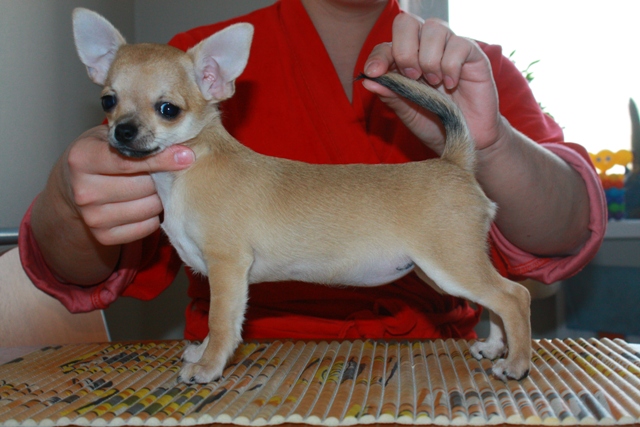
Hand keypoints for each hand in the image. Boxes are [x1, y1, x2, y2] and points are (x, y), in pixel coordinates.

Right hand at [60, 125, 194, 245]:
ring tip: (154, 187)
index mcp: (82, 158)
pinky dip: (155, 216)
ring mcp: (92, 216)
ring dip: (160, 197)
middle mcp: (83, 190)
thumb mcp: (110, 138)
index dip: (161, 159)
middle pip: (143, 186)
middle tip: (164, 172)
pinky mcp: (103, 236)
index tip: (187, 156)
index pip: (128, 161)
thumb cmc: (100, 154)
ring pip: (149, 208)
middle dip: (162, 178)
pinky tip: (147, 203)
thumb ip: (139, 141)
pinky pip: (147, 227)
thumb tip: (183, 151)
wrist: (72, 186)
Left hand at [362, 15, 506, 154]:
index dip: (379, 56)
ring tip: (434, 83)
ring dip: (428, 58)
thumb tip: (367, 81)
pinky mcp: (473, 54)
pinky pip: (458, 44)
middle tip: (412, 77)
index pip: (386, 45)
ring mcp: (449, 48)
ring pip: (433, 28)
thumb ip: (390, 95)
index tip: (374, 73)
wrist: (465, 139)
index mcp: (405, 60)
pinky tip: (451, 84)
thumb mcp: (407, 112)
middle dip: (404, 51)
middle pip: (407, 23)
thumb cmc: (435, 123)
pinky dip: (450, 66)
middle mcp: (426, 47)